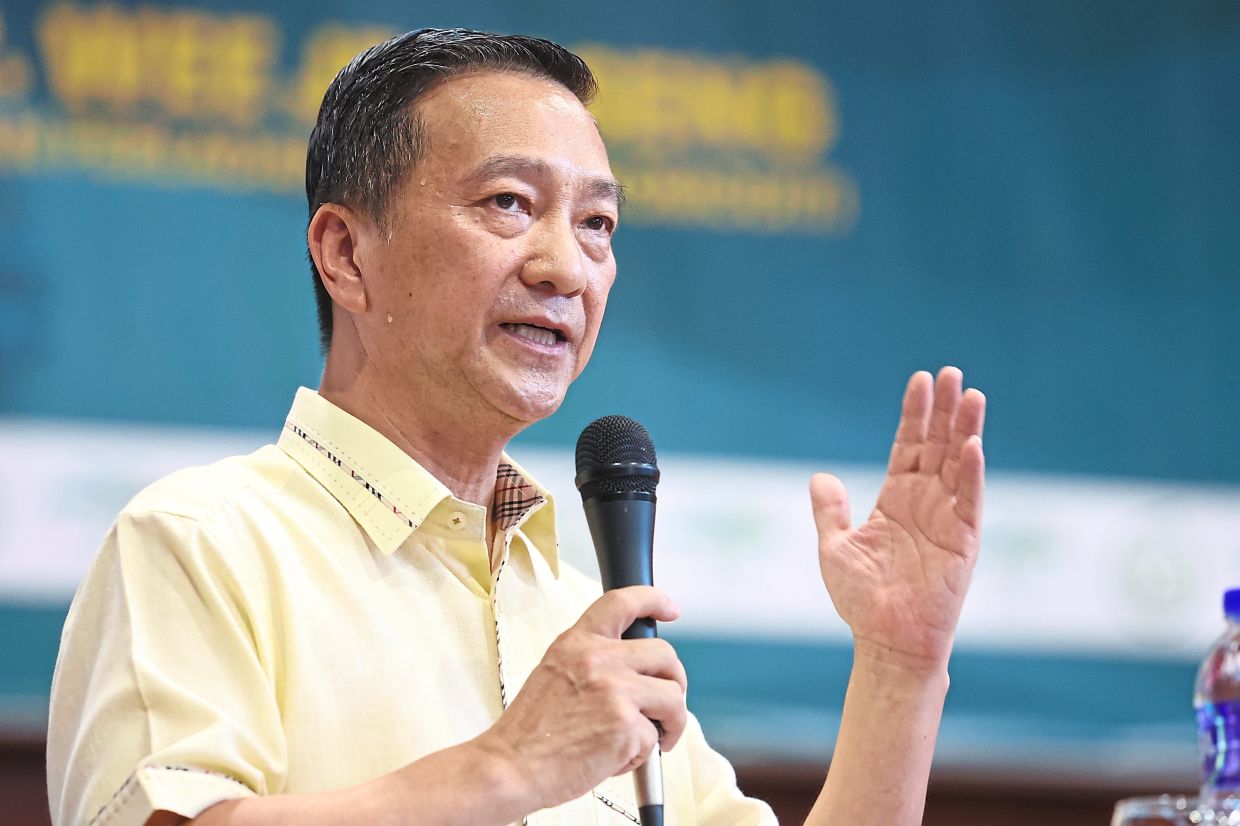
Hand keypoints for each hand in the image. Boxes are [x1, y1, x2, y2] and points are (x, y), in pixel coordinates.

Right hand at [476, 586, 686, 810]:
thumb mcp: (554, 672)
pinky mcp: (627, 726)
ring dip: (671, 722)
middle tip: (667, 703)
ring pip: (673, 698)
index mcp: (578, 643)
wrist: (511, 767)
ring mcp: (616, 691)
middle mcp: (599, 660)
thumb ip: (592, 662)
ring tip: (653, 739)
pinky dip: (642, 755)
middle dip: (675, 681)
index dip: (654, 600)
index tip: (670, 609)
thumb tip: (634, 672)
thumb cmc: (530, 731)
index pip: (623, 602)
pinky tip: (615, 758)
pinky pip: (655, 739)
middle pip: (665, 654)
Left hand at [812, 367, 984, 671]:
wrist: (886, 640)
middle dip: (945, 410)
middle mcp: (925, 502)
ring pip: (959, 464)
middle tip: (953, 373)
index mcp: (896, 499)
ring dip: (965, 430)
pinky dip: (971, 473)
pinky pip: (969, 500)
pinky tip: (972, 445)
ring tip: (972, 395)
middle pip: (937, 445)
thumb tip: (820, 475)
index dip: (914, 414)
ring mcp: (947, 518)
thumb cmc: (861, 599)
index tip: (921, 380)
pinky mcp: (964, 541)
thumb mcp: (835, 548)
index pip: (908, 445)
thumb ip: (831, 511)